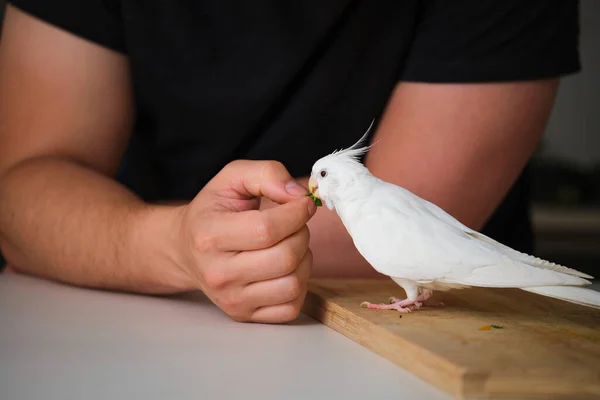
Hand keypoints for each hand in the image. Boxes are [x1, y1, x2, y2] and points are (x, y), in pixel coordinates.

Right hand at [174, 160, 316, 322]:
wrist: (185, 249)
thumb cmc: (213, 212)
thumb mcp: (232, 178)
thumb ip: (267, 174)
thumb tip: (299, 195)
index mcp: (210, 236)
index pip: (267, 229)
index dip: (296, 213)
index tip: (303, 204)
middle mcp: (217, 273)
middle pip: (285, 257)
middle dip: (302, 234)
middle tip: (295, 224)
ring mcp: (231, 299)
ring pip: (293, 284)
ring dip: (303, 260)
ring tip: (289, 245)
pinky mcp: (243, 315)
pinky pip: (291, 307)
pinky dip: (299, 285)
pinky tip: (286, 268)